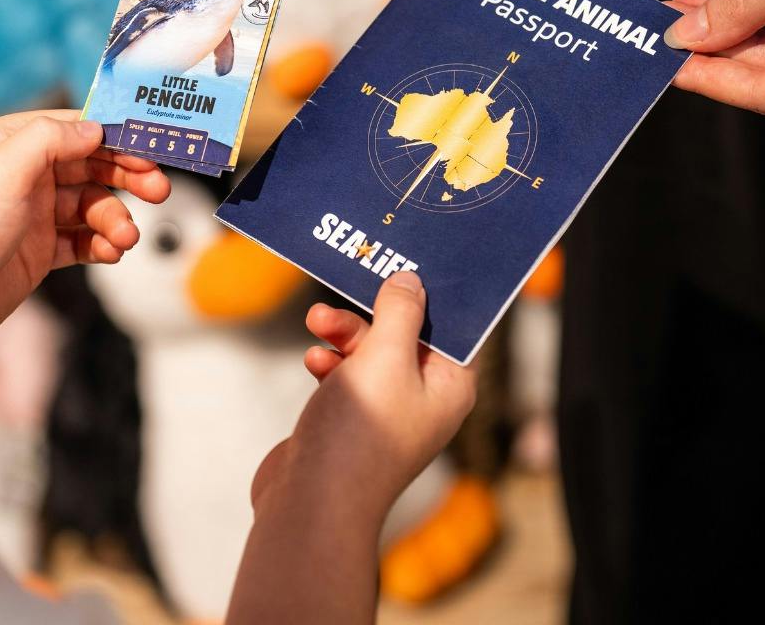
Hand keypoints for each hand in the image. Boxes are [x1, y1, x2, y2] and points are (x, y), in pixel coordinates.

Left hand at [0, 111, 169, 355]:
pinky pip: (81, 242)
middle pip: (89, 166)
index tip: (153, 143)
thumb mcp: (5, 168)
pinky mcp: (35, 253)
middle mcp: (20, 176)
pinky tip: (111, 252)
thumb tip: (94, 128)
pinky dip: (101, 245)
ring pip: (89, 207)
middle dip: (126, 176)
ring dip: (114, 218)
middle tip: (158, 188)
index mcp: (7, 143)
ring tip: (125, 238)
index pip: (73, 127)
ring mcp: (29, 216)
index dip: (115, 134)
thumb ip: (52, 139)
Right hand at [250, 273, 476, 528]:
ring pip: (370, 351)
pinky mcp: (353, 421)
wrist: (312, 503)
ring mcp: (387, 412)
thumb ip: (400, 312)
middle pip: (405, 333)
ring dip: (343, 333)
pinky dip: (331, 361)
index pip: (453, 326)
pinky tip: (313, 361)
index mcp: (450, 386)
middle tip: (339, 298)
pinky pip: (347, 375)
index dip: (431, 294)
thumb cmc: (359, 434)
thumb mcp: (384, 357)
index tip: (407, 262)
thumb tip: (411, 280)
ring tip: (316, 325)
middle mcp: (425, 399)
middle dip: (371, 313)